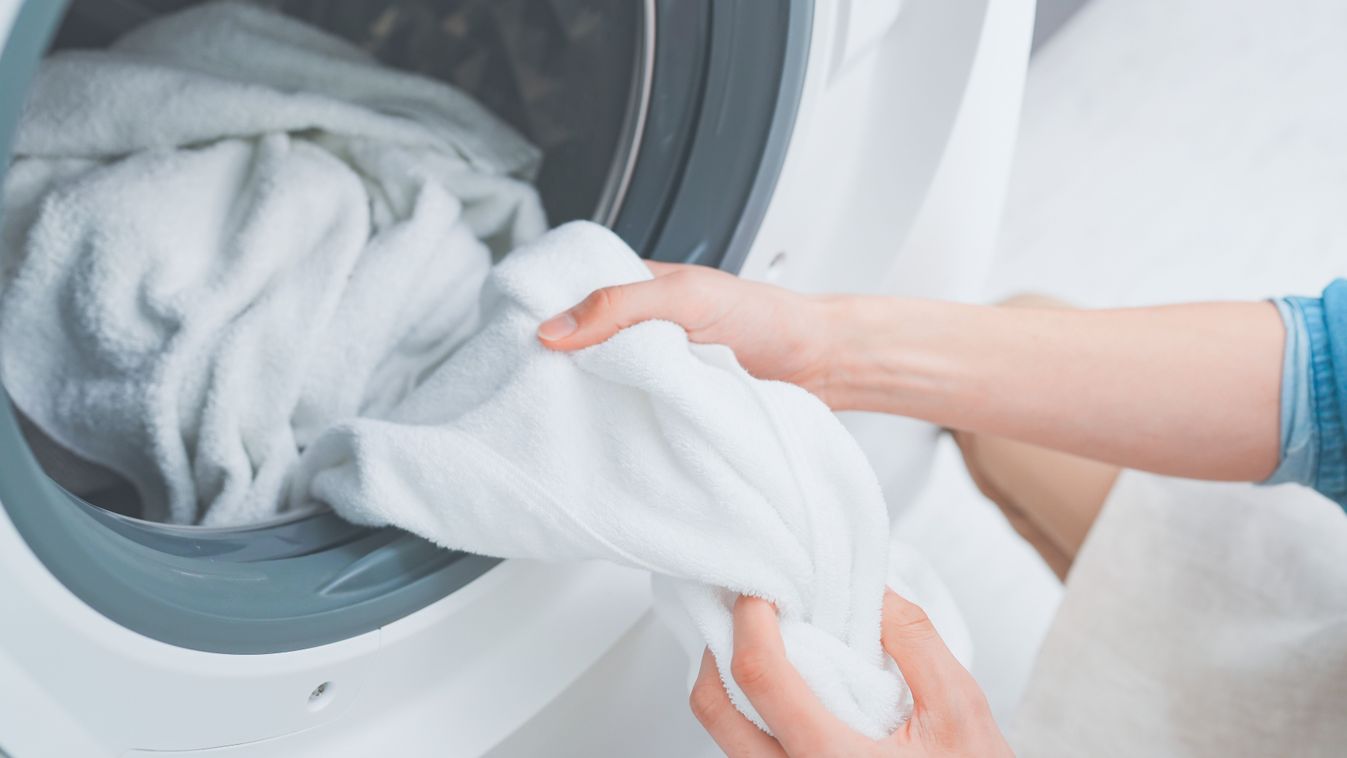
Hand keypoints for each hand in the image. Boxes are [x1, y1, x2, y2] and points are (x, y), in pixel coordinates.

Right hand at [536, 262, 843, 405]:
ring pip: (601, 393)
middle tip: (527, 391)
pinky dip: (619, 430)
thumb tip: (553, 329)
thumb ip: (622, 305)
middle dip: (556, 372)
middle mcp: (636, 335)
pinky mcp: (666, 415)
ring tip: (557, 420)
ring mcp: (650, 378)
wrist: (820, 366)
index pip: (569, 302)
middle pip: (577, 355)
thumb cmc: (765, 318)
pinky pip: (630, 423)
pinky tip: (601, 439)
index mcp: (634, 291)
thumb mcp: (687, 296)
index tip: (509, 345)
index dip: (540, 322)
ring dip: (587, 406)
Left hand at [690, 593, 1011, 757]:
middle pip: (712, 707)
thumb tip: (870, 586)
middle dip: (720, 644)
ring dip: (731, 677)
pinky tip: (786, 684)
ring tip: (770, 642)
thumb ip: (914, 641)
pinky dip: (748, 706)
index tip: (761, 589)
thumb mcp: (960, 709)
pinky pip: (743, 746)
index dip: (750, 619)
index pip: (759, 676)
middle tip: (751, 609)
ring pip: (721, 730)